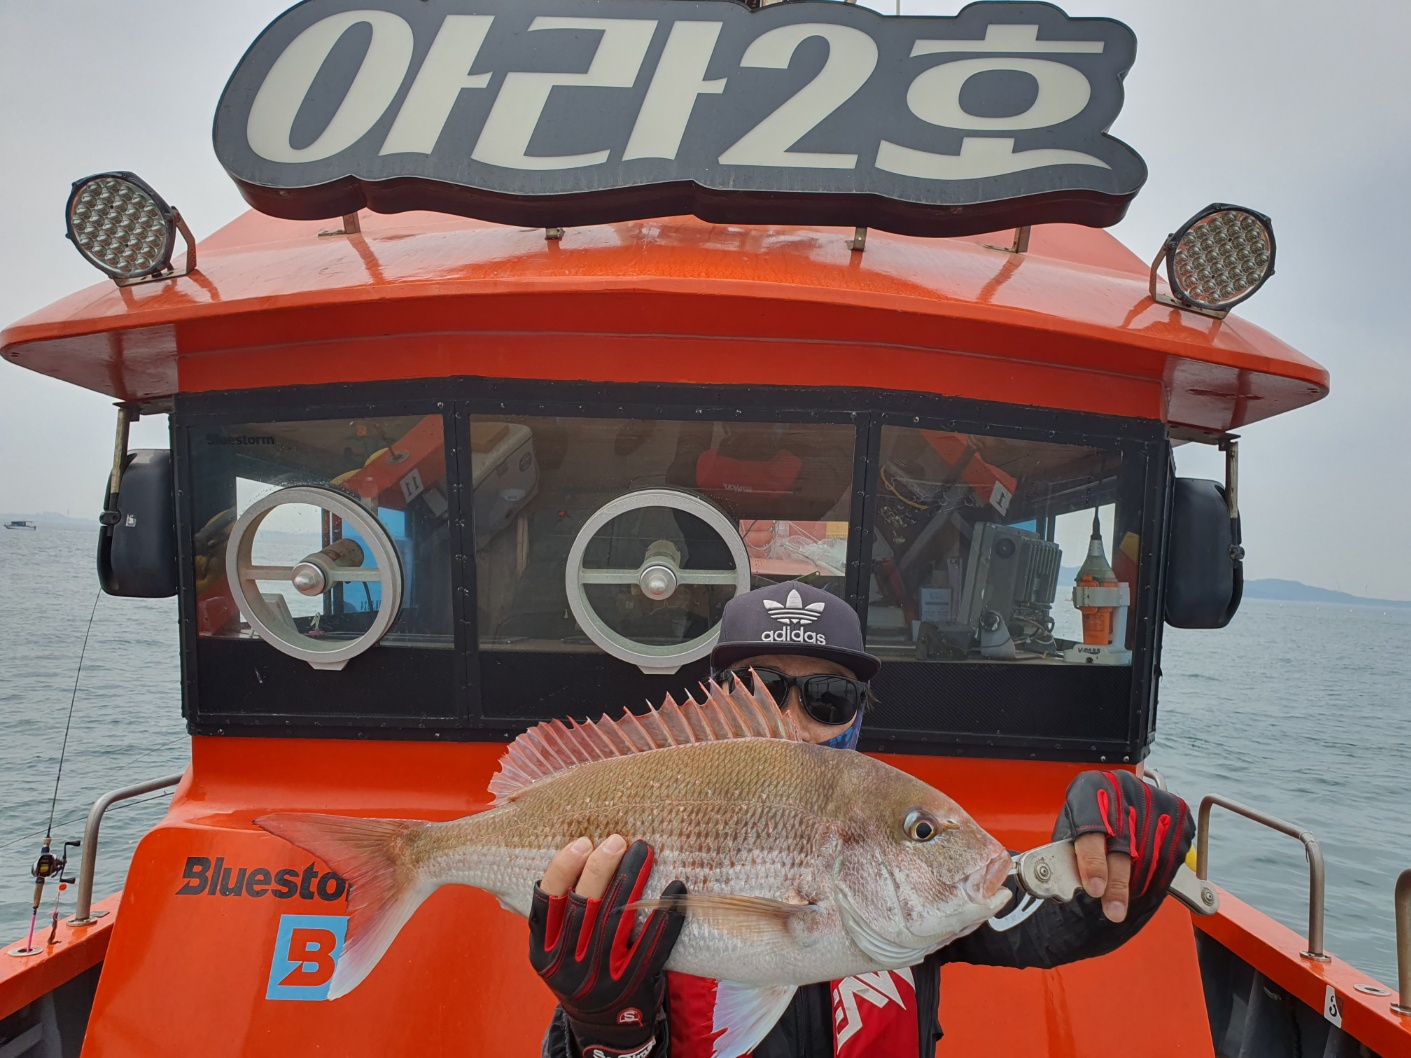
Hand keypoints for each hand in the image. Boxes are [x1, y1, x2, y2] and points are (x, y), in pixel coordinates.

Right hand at [530, 836, 686, 1057]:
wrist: (604, 1027)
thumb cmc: (581, 972)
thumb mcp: (556, 951)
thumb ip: (558, 916)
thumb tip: (577, 853)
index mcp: (544, 952)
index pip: (547, 903)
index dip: (563, 869)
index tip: (582, 842)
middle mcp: (568, 966)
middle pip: (584, 907)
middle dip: (601, 868)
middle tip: (617, 839)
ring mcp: (600, 977)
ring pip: (616, 921)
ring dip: (631, 880)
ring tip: (643, 850)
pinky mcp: (633, 984)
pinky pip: (651, 946)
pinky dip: (665, 916)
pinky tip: (675, 888)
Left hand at [1053, 771, 1193, 923]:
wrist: (1117, 795)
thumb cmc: (1088, 816)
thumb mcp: (1072, 826)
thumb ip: (1072, 851)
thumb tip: (1066, 884)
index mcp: (1090, 788)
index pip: (1092, 828)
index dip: (1093, 861)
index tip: (1094, 889)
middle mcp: (1123, 788)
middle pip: (1123, 845)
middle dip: (1118, 884)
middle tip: (1113, 912)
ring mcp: (1152, 799)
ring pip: (1150, 854)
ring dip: (1139, 887)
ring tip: (1125, 906)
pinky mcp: (1176, 812)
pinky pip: (1171, 854)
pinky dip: (1158, 877)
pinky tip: (1144, 887)